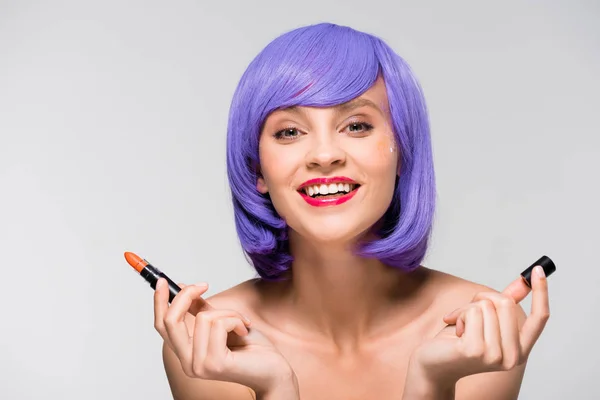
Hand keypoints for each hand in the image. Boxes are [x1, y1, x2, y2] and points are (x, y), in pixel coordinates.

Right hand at [153, 279, 297, 395]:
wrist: (274, 371)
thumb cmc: (253, 349)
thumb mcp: (224, 322)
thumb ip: (202, 310)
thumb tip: (183, 289)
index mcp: (187, 354)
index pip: (162, 326)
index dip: (159, 301)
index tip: (162, 280)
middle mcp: (188, 363)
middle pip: (171, 321)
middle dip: (186, 295)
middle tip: (203, 285)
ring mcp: (199, 365)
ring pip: (204, 317)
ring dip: (228, 312)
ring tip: (241, 322)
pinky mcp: (215, 363)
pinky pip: (219, 324)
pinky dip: (236, 319)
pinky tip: (245, 330)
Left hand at [410, 265, 549, 388]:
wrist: (433, 366)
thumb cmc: (457, 343)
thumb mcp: (484, 322)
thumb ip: (504, 306)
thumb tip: (523, 283)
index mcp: (520, 351)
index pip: (540, 318)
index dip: (541, 292)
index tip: (538, 269)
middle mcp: (512, 357)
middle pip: (506, 303)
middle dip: (482, 298)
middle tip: (467, 312)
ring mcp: (495, 355)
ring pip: (486, 305)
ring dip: (467, 309)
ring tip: (460, 326)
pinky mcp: (475, 350)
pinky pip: (472, 312)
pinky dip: (459, 314)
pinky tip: (455, 332)